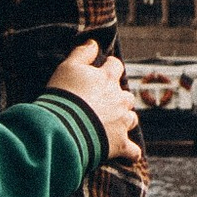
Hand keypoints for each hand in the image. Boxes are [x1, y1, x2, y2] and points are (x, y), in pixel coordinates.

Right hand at [49, 43, 141, 166]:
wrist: (63, 128)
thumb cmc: (64, 96)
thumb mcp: (67, 67)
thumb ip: (82, 53)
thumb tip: (93, 42)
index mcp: (107, 79)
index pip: (115, 66)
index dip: (110, 67)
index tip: (104, 69)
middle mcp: (119, 99)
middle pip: (126, 95)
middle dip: (118, 97)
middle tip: (105, 101)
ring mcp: (122, 123)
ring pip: (132, 119)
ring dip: (125, 120)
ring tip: (113, 124)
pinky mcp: (120, 145)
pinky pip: (132, 151)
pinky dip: (131, 152)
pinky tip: (128, 154)